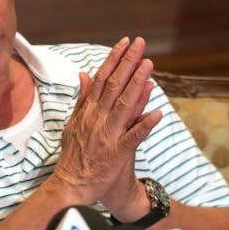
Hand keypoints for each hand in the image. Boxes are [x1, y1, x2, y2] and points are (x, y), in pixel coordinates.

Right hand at [52, 37, 162, 208]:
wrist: (70, 186)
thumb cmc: (74, 156)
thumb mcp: (73, 123)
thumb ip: (82, 99)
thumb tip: (84, 74)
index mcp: (88, 111)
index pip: (102, 79)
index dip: (115, 59)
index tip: (125, 42)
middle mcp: (97, 119)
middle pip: (114, 86)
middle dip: (128, 62)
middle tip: (140, 43)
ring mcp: (107, 135)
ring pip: (124, 105)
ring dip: (137, 84)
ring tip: (148, 66)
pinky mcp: (117, 153)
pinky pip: (133, 137)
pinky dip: (144, 125)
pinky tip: (157, 113)